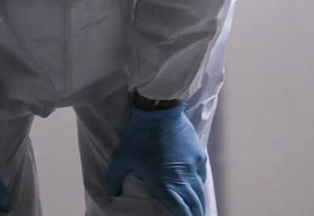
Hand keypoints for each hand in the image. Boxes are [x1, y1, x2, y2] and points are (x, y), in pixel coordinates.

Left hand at [104, 101, 207, 215]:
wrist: (158, 108)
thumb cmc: (137, 135)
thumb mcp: (119, 159)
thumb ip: (114, 180)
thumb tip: (111, 194)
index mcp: (165, 183)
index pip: (181, 211)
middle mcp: (183, 177)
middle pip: (195, 205)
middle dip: (195, 215)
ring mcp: (193, 166)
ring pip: (200, 191)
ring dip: (199, 204)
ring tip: (198, 212)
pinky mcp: (198, 154)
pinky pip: (202, 176)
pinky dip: (200, 186)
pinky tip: (198, 189)